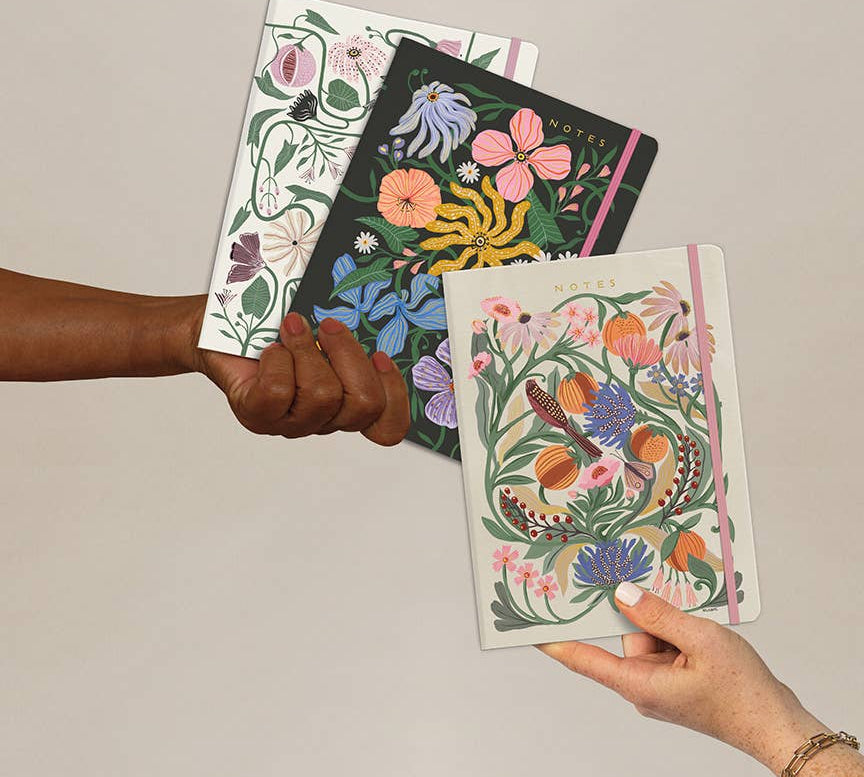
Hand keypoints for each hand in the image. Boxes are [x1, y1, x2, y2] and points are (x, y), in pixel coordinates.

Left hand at [194, 310, 409, 445]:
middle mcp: (323, 421)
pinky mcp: (258, 416)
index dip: (394, 395)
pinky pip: (279, 393)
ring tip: (290, 328)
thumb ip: (353, 327)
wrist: (221, 327)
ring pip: (323, 396)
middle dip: (349, 356)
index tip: (380, 355)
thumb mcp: (323, 322)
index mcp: (346, 405)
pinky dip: (277, 361)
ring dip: (306, 350)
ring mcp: (290, 423)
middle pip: (363, 405)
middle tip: (329, 326)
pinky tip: (269, 350)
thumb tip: (369, 306)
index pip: (388, 428)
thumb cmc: (276, 324)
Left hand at [538, 582, 849, 773]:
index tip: (530, 628)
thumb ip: (658, 615)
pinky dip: (677, 636)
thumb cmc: (743, 692)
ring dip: (670, 627)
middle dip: (648, 617)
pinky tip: (701, 636)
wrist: (776, 723)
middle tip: (667, 604)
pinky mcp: (673, 684)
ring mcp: (658, 687)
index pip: (584, 660)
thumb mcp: (701, 640)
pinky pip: (664, 648)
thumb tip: (623, 596)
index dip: (556, 642)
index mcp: (639, 683)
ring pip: (648, 638)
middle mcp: (641, 687)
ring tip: (701, 633)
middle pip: (627, 636)